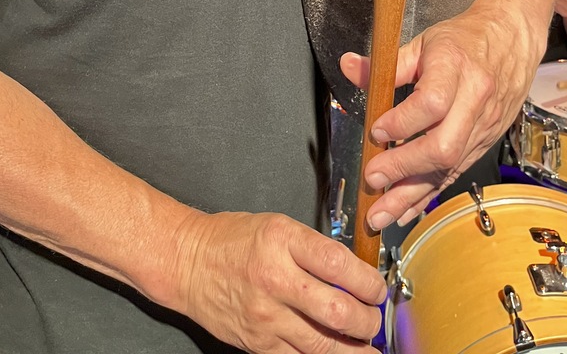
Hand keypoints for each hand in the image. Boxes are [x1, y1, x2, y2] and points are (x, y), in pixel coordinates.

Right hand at [170, 209, 384, 353]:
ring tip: (366, 345)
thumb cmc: (233, 240)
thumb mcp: (277, 226)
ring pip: (323, 344)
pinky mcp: (258, 343)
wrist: (189, 262)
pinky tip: (336, 353)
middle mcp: (275, 278)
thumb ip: (313, 249)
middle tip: (374, 318)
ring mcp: (266, 316)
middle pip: (337, 310)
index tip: (377, 288)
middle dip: (367, 320)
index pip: (338, 264)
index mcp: (282, 240)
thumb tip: (353, 276)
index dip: (368, 281)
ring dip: (354, 348)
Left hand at [340, 5, 543, 231]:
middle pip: (443, 145)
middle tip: (372, 177)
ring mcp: (483, 126)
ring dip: (412, 194)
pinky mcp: (485, 143)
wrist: (511, 40)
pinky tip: (406, 209)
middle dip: (404, 167)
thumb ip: (387, 62)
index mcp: (456, 67)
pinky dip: (428, 193)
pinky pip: (455, 173)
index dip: (401, 122)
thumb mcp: (424, 42)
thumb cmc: (465, 40)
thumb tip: (348, 67)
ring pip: (448, 167)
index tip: (376, 130)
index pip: (431, 103)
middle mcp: (475, 100)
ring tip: (381, 213)